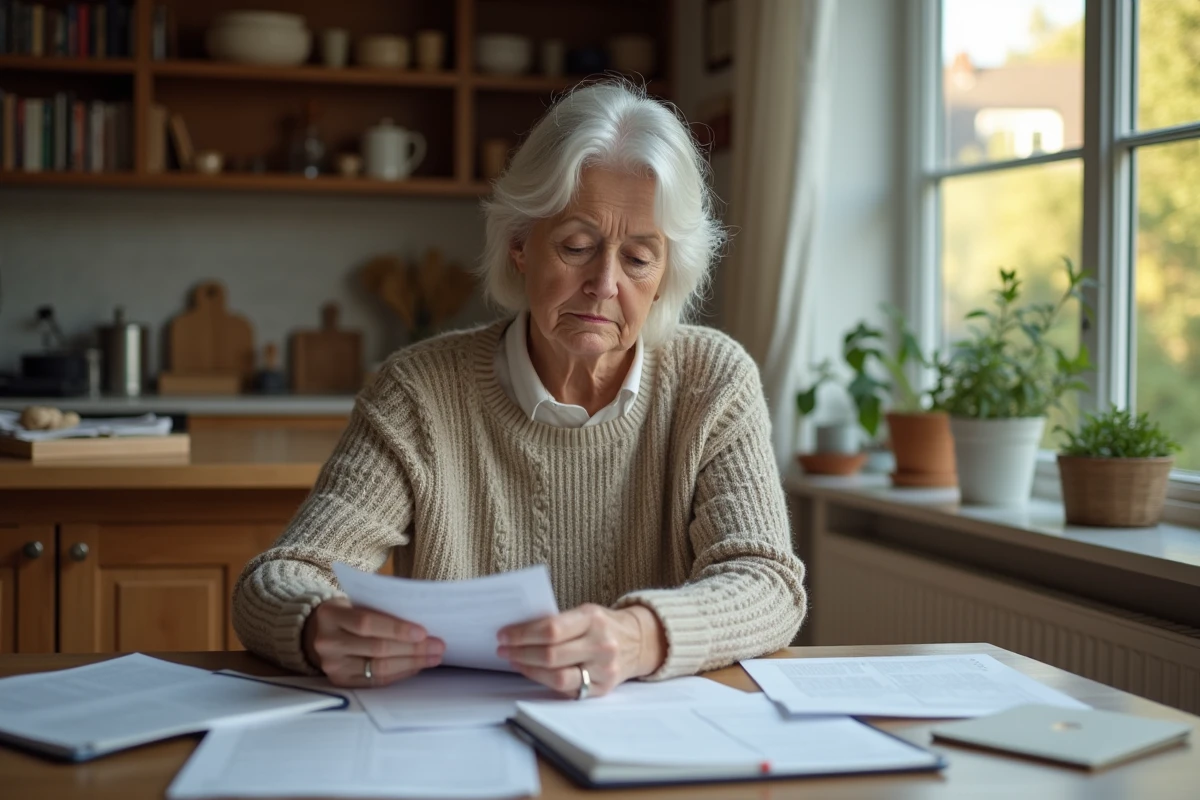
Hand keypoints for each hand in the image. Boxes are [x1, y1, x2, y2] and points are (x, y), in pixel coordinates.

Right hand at [302, 597, 444, 686]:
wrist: (317, 632)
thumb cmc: (348, 612)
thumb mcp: (356, 602)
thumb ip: (382, 609)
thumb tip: (422, 622)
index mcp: (330, 615)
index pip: (367, 623)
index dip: (397, 629)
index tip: (423, 632)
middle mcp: (327, 643)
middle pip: (377, 648)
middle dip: (412, 648)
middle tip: (438, 646)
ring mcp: (332, 666)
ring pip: (379, 668)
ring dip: (411, 663)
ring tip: (434, 657)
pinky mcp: (340, 682)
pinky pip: (376, 681)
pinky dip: (400, 674)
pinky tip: (416, 666)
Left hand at [497, 603, 665, 697]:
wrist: (638, 642)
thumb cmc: (603, 625)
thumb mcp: (585, 613)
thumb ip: (558, 622)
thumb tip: (518, 631)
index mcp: (593, 619)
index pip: (551, 629)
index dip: (522, 634)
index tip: (504, 634)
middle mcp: (601, 645)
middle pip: (551, 655)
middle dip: (520, 652)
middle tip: (503, 649)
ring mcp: (603, 669)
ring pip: (557, 677)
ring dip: (529, 669)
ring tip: (514, 661)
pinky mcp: (602, 688)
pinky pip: (567, 689)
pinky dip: (544, 681)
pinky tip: (532, 672)